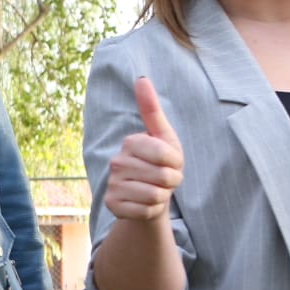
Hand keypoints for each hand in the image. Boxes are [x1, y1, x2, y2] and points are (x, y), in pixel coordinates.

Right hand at [104, 77, 182, 221]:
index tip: (171, 162)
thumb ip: (152, 109)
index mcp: (130, 142)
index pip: (166, 155)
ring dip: (162, 196)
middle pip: (164, 177)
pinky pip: (146, 210)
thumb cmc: (160, 164)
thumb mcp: (163, 137)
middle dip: (172, 182)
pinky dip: (152, 210)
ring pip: (155, 195)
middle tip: (164, 180)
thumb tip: (141, 78)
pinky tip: (145, 204)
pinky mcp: (112, 205)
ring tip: (156, 190)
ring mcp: (112, 184)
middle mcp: (116, 162)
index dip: (177, 163)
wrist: (147, 194)